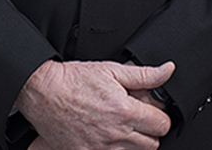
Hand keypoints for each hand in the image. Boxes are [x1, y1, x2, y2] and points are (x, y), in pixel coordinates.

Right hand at [16, 59, 174, 149]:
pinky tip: (107, 135)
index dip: (159, 116)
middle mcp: (115, 133)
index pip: (162, 125)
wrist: (44, 92)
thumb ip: (144, 75)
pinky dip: (114, 149)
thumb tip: (167, 71)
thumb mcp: (112, 69)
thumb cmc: (75, 79)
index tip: (151, 110)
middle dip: (149, 130)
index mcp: (124, 110)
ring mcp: (101, 148)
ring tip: (121, 125)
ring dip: (133, 142)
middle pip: (152, 144)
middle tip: (137, 116)